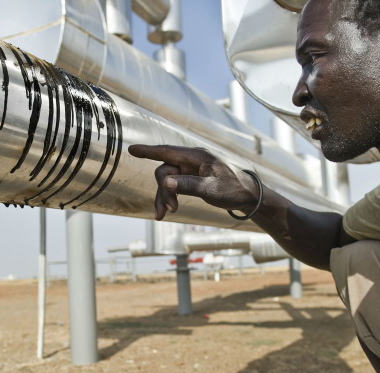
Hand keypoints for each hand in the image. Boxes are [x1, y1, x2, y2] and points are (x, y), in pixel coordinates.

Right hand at [128, 144, 259, 220]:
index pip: (167, 151)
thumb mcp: (211, 189)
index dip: (148, 151)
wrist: (248, 197)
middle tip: (170, 210)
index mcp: (196, 157)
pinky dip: (169, 199)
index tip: (131, 149)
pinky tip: (165, 213)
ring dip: (164, 197)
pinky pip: (174, 187)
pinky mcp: (191, 180)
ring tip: (164, 215)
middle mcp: (191, 161)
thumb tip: (166, 182)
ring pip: (167, 181)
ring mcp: (191, 170)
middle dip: (163, 191)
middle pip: (165, 171)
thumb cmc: (233, 189)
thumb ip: (187, 185)